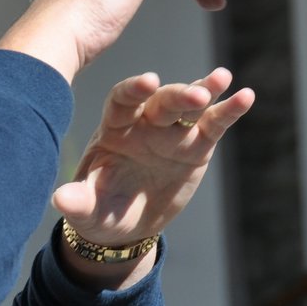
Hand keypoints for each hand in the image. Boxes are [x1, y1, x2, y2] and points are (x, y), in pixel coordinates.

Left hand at [53, 69, 252, 250]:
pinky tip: (246, 97)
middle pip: (162, 101)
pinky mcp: (196, 147)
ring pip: (190, 106)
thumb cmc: (99, 211)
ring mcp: (172, 133)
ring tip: (223, 78)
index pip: (123, 100)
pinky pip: (214, 126)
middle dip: (178, 95)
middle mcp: (144, 123)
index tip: (147, 81)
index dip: (134, 89)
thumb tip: (60, 200)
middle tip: (197, 95)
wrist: (125, 227)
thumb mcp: (87, 210)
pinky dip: (229, 111)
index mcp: (114, 128)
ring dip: (205, 90)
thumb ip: (77, 201)